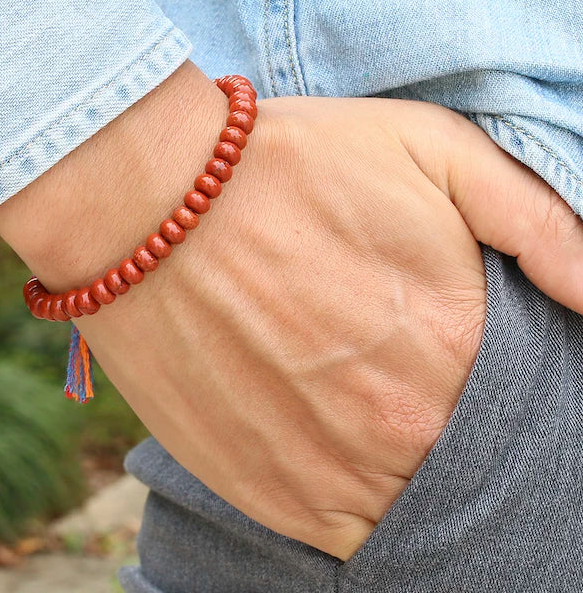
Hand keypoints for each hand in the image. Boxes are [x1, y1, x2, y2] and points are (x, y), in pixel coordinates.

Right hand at [0, 62, 582, 559]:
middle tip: (419, 382)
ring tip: (376, 414)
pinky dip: (362, 506)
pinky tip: (342, 450)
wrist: (146, 201)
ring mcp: (330, 468)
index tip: (475, 361)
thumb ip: (537, 222)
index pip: (531, 408)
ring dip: (413, 473)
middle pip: (472, 463)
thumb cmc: (285, 164)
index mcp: (456, 342)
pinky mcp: (264, 489)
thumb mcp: (428, 148)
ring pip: (413, 509)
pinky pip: (346, 535)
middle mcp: (402, 423)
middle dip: (464, 431)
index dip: (516, 392)